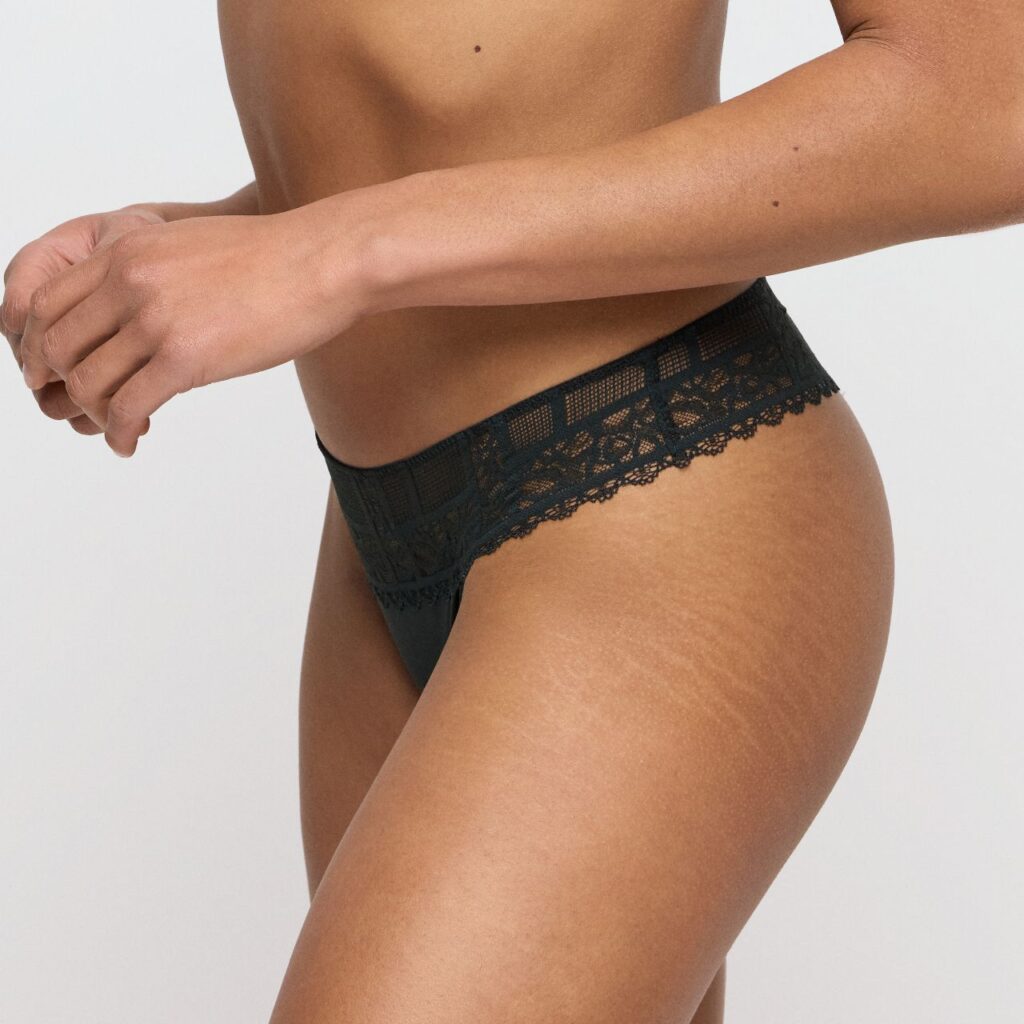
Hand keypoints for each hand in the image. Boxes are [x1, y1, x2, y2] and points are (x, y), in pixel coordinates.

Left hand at [18, 207, 360, 456]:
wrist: (322, 262)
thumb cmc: (274, 258)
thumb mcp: (191, 247)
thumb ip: (152, 273)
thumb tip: (139, 310)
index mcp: (126, 251)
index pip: (47, 302)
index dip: (40, 344)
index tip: (51, 369)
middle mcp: (129, 282)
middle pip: (57, 345)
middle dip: (58, 383)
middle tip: (79, 406)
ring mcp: (154, 321)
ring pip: (88, 381)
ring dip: (93, 415)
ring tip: (114, 428)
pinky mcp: (186, 358)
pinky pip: (129, 407)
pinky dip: (119, 433)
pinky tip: (130, 443)